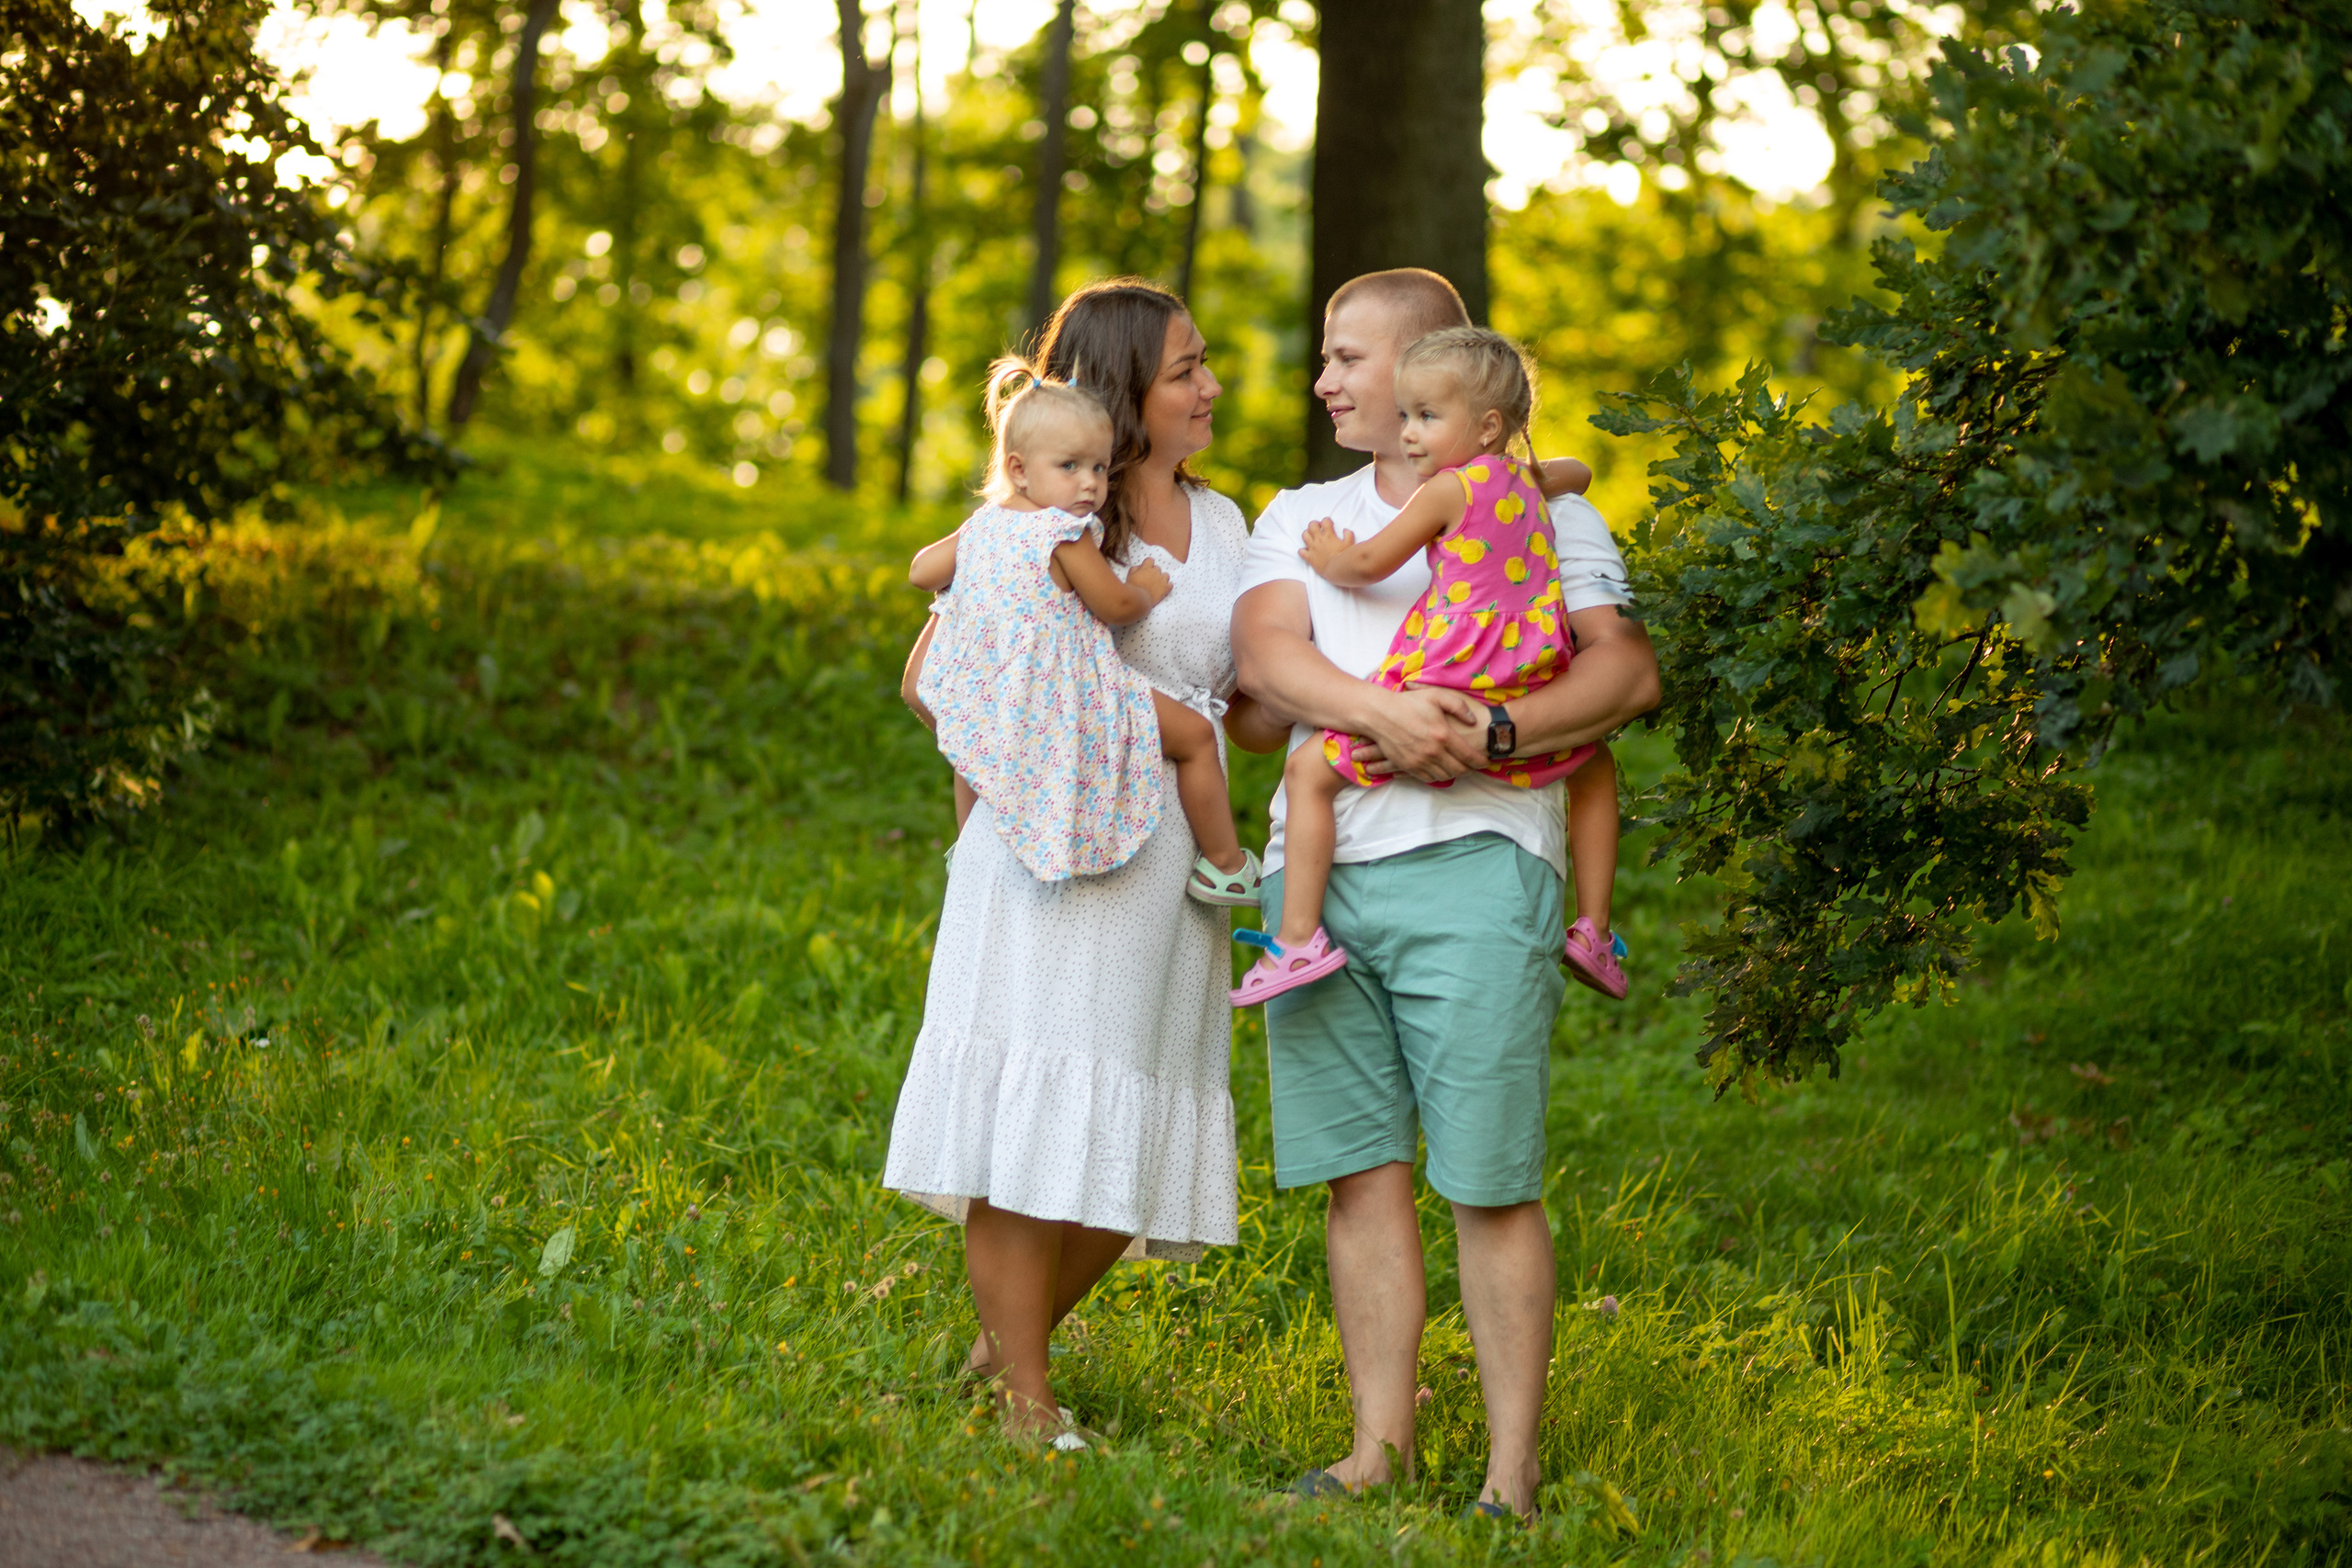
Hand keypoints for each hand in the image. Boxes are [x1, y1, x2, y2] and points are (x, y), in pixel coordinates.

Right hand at [1127, 558, 1171, 606]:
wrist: (1139, 599)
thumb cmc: (1133, 587)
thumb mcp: (1130, 575)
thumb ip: (1135, 568)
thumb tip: (1139, 567)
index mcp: (1146, 567)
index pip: (1150, 560)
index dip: (1148, 564)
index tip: (1146, 568)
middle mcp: (1155, 572)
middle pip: (1157, 568)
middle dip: (1154, 572)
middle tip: (1149, 579)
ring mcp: (1162, 580)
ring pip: (1166, 575)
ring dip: (1162, 578)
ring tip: (1157, 584)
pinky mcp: (1165, 588)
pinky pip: (1170, 585)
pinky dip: (1167, 586)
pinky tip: (1163, 589)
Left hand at [1298, 518, 1355, 577]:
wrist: (1336, 569)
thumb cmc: (1344, 557)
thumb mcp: (1350, 544)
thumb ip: (1348, 535)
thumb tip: (1345, 530)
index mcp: (1329, 536)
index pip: (1325, 521)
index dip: (1327, 520)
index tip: (1329, 524)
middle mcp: (1319, 540)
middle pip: (1312, 525)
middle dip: (1315, 524)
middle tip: (1318, 528)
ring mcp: (1313, 548)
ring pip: (1305, 535)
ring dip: (1307, 534)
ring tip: (1311, 536)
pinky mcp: (1309, 557)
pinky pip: (1301, 552)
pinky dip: (1303, 550)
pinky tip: (1307, 550)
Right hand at [1352, 686, 1485, 782]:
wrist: (1379, 714)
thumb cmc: (1408, 703)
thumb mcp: (1436, 696)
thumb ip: (1459, 706)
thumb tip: (1473, 720)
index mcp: (1443, 735)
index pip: (1469, 755)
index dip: (1480, 761)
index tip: (1486, 761)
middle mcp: (1433, 752)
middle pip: (1459, 770)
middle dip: (1470, 770)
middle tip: (1474, 766)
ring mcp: (1420, 761)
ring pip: (1444, 776)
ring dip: (1454, 774)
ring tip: (1458, 768)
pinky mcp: (1408, 766)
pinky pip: (1428, 778)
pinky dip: (1437, 776)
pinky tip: (1440, 770)